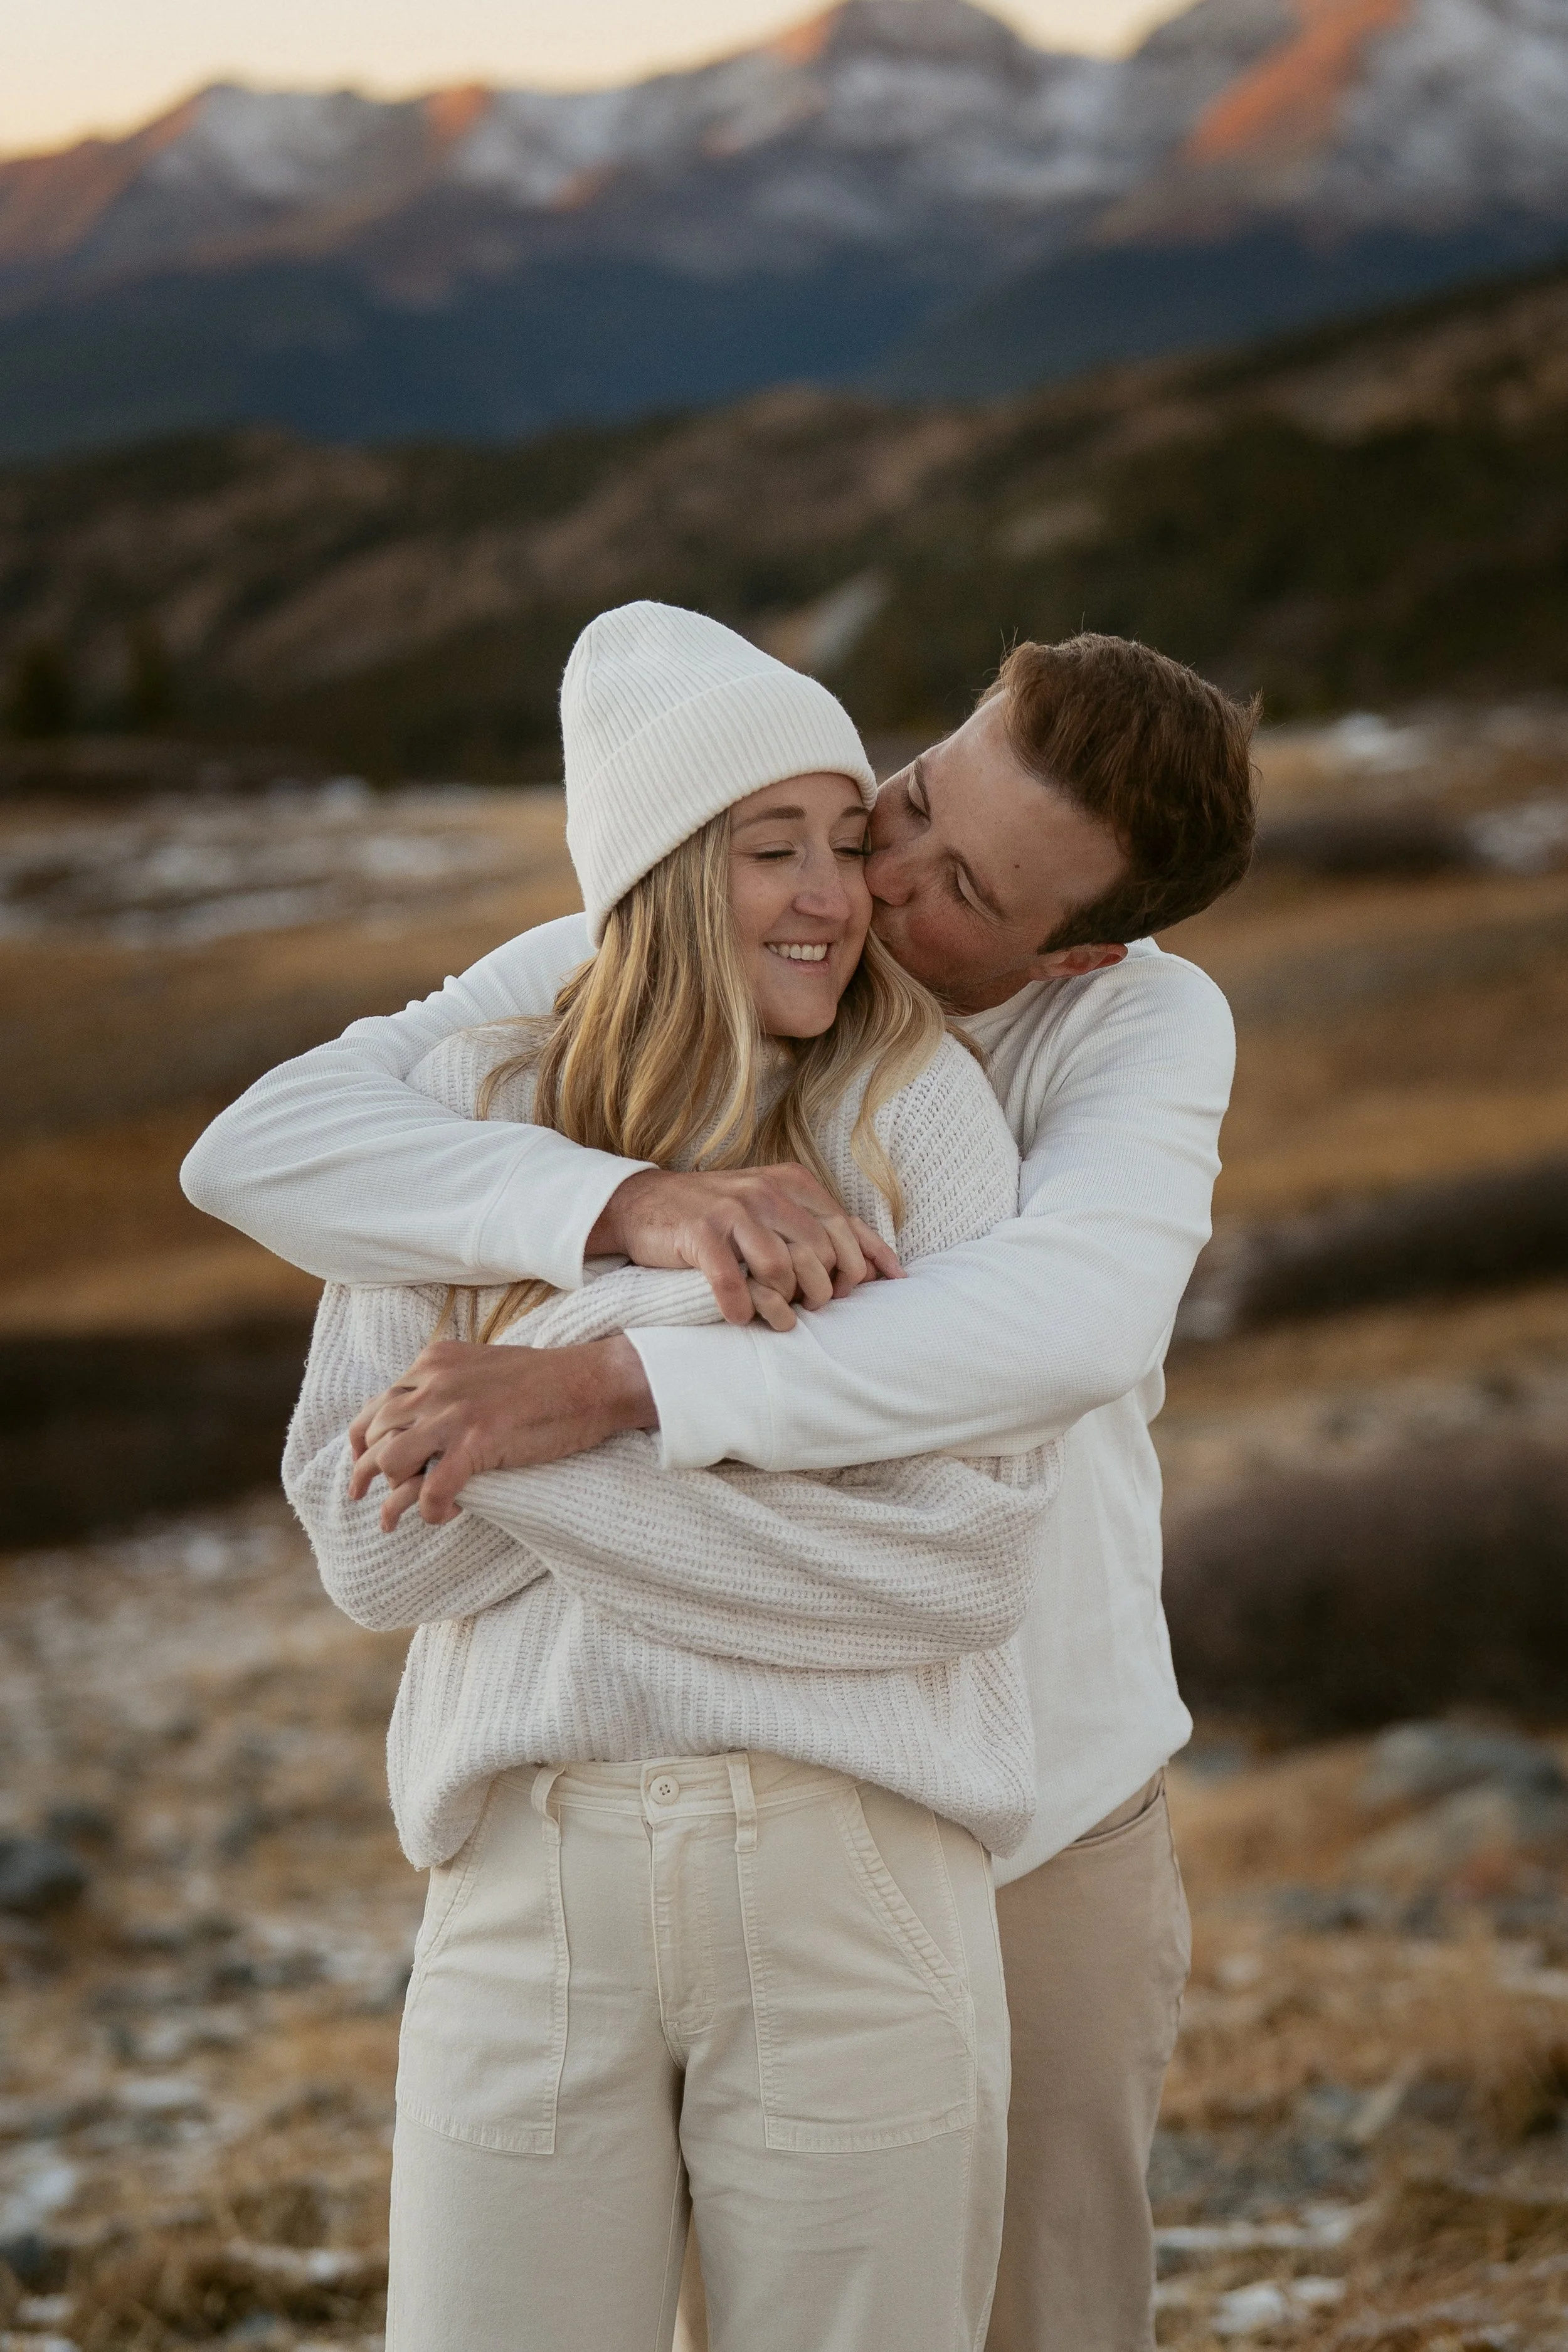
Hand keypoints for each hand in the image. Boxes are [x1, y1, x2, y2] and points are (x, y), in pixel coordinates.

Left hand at [348, 1335, 655, 1529]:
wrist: (591, 1381)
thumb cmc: (547, 1379)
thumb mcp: (482, 1366)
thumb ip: (449, 1384)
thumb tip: (425, 1416)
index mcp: (434, 1362)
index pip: (378, 1403)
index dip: (362, 1438)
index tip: (361, 1461)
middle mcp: (435, 1383)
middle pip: (376, 1433)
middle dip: (365, 1470)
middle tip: (365, 1497)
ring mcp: (454, 1413)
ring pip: (391, 1461)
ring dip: (389, 1497)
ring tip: (390, 1520)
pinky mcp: (477, 1442)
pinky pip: (432, 1489)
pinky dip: (431, 1511)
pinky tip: (444, 1518)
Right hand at [588, 1164, 903, 1330]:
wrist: (644, 1203)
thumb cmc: (720, 1215)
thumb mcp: (776, 1208)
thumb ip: (824, 1229)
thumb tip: (886, 1268)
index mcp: (791, 1182)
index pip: (845, 1227)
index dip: (858, 1266)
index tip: (852, 1293)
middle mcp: (766, 1190)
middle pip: (819, 1252)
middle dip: (821, 1290)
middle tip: (807, 1306)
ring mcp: (732, 1210)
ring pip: (781, 1267)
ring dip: (782, 1301)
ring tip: (774, 1314)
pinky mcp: (699, 1233)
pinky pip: (732, 1281)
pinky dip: (739, 1308)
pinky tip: (736, 1316)